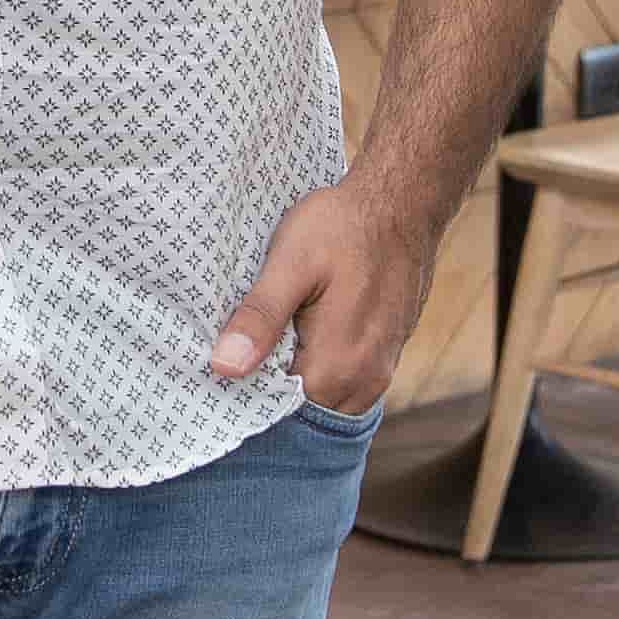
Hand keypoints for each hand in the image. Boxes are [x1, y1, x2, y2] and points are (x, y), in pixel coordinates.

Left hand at [211, 175, 440, 413]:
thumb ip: (260, 318)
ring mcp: (379, 371)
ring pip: (322, 402)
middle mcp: (364, 382)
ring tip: (261, 348)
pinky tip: (292, 341)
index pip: (277, 414)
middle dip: (266, 395)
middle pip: (301, 415)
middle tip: (232, 357)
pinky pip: (342, 384)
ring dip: (291, 383)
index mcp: (336, 367)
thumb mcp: (290, 264)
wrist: (402, 203)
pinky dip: (314, 373)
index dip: (243, 398)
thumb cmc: (343, 226)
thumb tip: (224, 367)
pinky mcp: (384, 356)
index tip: (215, 375)